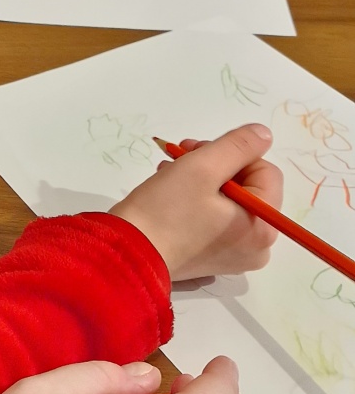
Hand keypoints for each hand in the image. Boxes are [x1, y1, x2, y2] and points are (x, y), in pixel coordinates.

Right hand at [110, 124, 279, 280]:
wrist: (127, 253)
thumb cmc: (165, 210)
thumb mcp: (202, 167)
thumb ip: (239, 145)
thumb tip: (263, 134)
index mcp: (263, 227)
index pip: (265, 171)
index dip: (232, 153)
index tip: (195, 150)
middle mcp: (258, 247)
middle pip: (248, 187)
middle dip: (216, 165)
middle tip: (181, 155)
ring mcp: (237, 256)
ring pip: (231, 201)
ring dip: (204, 178)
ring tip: (171, 170)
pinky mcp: (215, 259)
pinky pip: (218, 220)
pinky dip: (199, 200)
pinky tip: (172, 190)